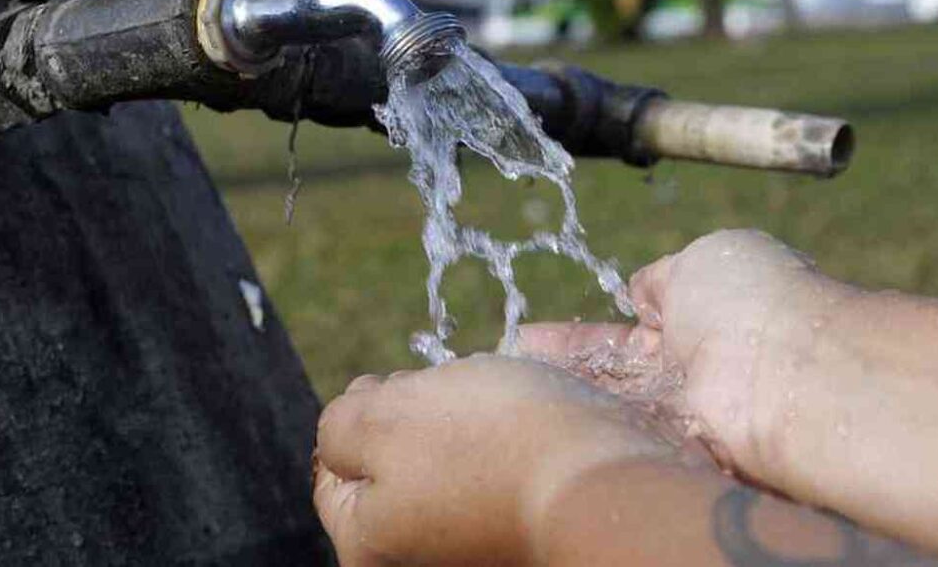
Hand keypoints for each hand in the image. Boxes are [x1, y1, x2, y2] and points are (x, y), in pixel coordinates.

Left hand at [313, 354, 678, 566]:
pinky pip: (496, 470)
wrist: (606, 479)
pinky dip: (505, 441)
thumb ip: (339, 422)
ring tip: (497, 409)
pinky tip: (526, 427)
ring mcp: (471, 546)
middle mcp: (416, 557)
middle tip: (454, 399)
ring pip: (447, 459)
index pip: (332, 468)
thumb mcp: (382, 417)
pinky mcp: (518, 529)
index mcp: (367, 544)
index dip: (362, 409)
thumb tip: (346, 426)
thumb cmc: (489, 444)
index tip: (398, 387)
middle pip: (393, 461)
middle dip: (418, 413)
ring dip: (465, 421)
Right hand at [519, 229, 855, 485]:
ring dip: (564, 394)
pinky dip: (581, 424)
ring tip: (507, 389)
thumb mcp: (703, 258)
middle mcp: (691, 364)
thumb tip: (640, 290)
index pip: (631, 323)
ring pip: (611, 401)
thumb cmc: (753, 300)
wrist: (791, 373)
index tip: (532, 335)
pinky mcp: (677, 449)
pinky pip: (621, 434)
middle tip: (511, 363)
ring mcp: (683, 409)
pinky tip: (536, 418)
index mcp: (703, 308)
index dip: (582, 332)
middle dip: (563, 365)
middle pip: (613, 369)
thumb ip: (663, 277)